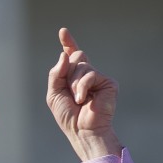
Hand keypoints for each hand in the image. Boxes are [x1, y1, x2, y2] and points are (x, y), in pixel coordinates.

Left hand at [46, 27, 121, 159]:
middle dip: (67, 73)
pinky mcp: (108, 83)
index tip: (63, 31)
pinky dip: (82, 87)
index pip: (70, 56)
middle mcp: (87, 75)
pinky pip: (90, 74)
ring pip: (81, 65)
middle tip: (70, 93)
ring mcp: (99, 78)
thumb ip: (56, 73)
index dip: (68, 43)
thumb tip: (65, 54)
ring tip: (78, 100)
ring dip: (74, 83)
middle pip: (76, 56)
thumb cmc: (69, 116)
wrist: (82, 131)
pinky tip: (84, 100)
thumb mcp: (54, 94)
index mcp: (73, 77)